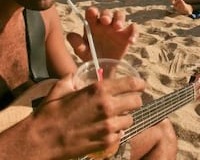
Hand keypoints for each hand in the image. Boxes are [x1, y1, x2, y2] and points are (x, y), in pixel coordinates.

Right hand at [29, 74, 143, 158]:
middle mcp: (107, 105)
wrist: (41, 139)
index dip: (140, 83)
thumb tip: (75, 74)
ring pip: (130, 119)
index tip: (141, 85)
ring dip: (124, 118)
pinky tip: (106, 130)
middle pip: (136, 101)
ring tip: (113, 118)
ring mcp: (108, 125)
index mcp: (99, 89)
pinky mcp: (106, 141)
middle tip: (127, 102)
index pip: (132, 83)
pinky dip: (116, 132)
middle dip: (133, 100)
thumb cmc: (50, 113)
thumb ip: (73, 78)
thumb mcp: (61, 88)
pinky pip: (121, 134)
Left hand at [66, 7, 138, 61]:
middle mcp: (105, 23)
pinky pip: (133, 29)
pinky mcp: (127, 34)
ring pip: (120, 15)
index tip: (93, 13)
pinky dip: (134, 33)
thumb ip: (76, 43)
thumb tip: (70, 34)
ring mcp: (117, 28)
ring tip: (117, 27)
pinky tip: (131, 41)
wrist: (104, 67)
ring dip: (119, 19)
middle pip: (107, 12)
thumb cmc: (91, 56)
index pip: (92, 13)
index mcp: (92, 24)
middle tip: (106, 21)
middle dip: (106, 14)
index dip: (92, 11)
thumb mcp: (82, 52)